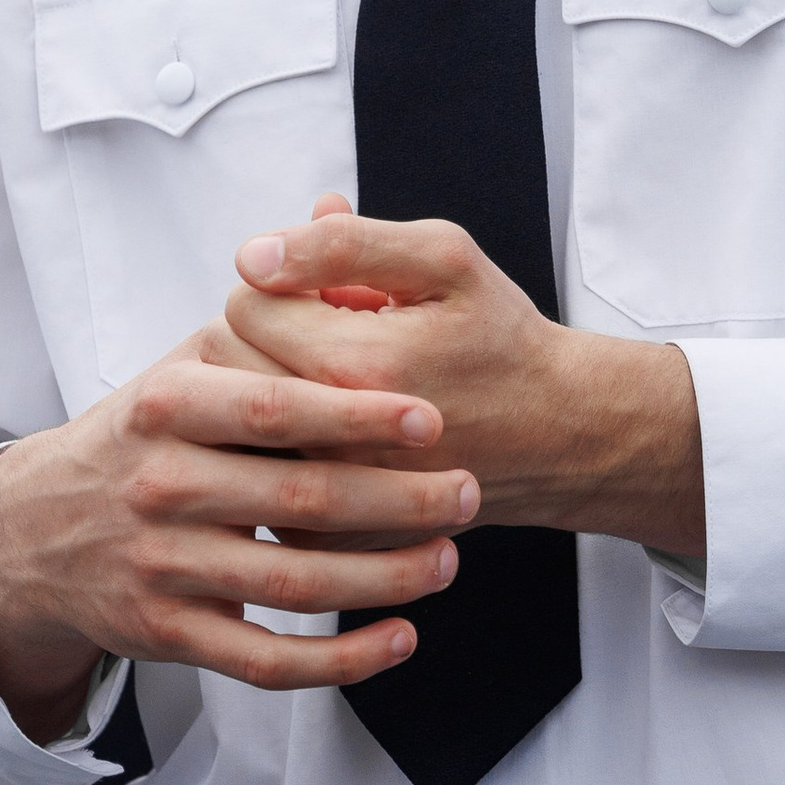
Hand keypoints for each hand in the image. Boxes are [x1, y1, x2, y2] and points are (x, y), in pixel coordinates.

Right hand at [0, 339, 480, 745]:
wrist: (35, 530)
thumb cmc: (142, 435)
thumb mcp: (182, 364)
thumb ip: (265, 311)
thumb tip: (331, 212)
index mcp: (166, 407)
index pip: (274, 410)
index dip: (358, 415)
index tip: (432, 419)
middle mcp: (160, 486)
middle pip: (298, 500)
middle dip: (397, 501)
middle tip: (469, 493)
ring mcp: (162, 567)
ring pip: (293, 585)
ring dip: (384, 580)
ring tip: (448, 561)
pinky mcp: (167, 635)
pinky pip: (265, 660)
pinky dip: (340, 660)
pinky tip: (399, 637)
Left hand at [222, 202, 704, 557]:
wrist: (555, 436)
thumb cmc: (499, 339)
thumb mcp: (444, 259)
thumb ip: (344, 243)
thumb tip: (253, 255)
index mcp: (353, 364)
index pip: (243, 306)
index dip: (282, 287)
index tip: (335, 297)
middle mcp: (329, 443)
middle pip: (228, 367)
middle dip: (269, 335)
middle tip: (335, 333)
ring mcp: (325, 505)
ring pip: (236, 428)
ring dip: (271, 392)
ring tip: (336, 381)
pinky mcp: (323, 540)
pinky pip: (257, 481)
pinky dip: (283, 450)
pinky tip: (339, 432)